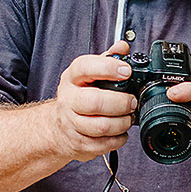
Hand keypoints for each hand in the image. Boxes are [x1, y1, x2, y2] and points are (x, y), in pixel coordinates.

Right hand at [52, 41, 137, 161]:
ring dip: (122, 123)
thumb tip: (123, 47)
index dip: (108, 68)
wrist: (57, 127)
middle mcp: (69, 99)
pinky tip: (120, 132)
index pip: (85, 67)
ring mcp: (71, 123)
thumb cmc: (79, 96)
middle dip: (120, 103)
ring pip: (101, 126)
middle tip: (132, 102)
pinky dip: (118, 139)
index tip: (126, 71)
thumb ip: (108, 59)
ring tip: (128, 118)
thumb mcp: (89, 74)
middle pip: (95, 102)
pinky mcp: (78, 143)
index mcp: (73, 78)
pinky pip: (104, 144)